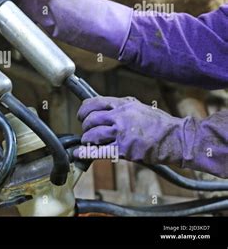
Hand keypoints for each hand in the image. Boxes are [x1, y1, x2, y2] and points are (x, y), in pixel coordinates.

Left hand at [73, 96, 188, 165]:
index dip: (84, 109)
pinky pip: (99, 151)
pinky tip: (79, 154)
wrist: (177, 138)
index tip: (81, 115)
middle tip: (86, 131)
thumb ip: (121, 108)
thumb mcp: (139, 108)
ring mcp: (121, 133)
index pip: (94, 102)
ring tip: (88, 142)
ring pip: (92, 134)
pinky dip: (86, 152)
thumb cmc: (160, 124)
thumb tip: (104, 110)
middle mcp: (120, 116)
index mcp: (123, 104)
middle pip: (90, 119)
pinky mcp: (124, 149)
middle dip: (85, 126)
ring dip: (87, 139)